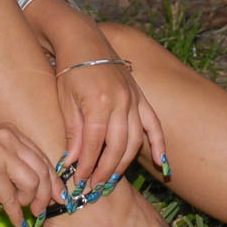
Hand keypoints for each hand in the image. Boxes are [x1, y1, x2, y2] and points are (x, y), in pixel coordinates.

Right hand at [0, 126, 60, 226]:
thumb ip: (11, 162)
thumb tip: (34, 187)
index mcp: (10, 132)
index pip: (42, 156)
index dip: (53, 179)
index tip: (58, 195)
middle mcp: (9, 139)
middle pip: (42, 170)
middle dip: (47, 193)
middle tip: (43, 210)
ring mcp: (2, 155)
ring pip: (33, 184)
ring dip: (30, 202)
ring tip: (23, 211)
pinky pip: (13, 198)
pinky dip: (16, 213)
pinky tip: (15, 222)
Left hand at [54, 54, 165, 188]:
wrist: (83, 38)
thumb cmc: (69, 69)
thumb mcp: (65, 100)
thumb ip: (73, 132)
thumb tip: (72, 163)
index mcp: (99, 102)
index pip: (95, 145)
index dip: (87, 166)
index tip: (79, 181)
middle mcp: (121, 102)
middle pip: (117, 147)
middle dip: (105, 171)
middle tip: (94, 188)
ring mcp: (134, 99)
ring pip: (135, 141)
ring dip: (124, 163)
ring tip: (111, 180)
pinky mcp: (140, 97)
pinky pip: (154, 125)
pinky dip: (159, 145)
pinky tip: (162, 164)